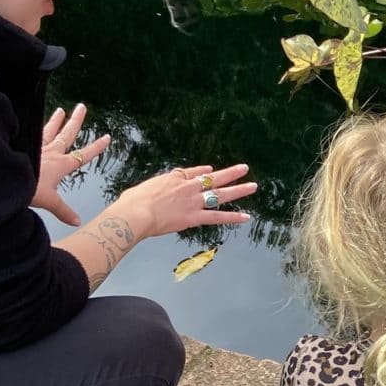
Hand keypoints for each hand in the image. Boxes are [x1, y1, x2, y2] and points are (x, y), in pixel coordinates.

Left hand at [33, 104, 110, 226]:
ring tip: (60, 110)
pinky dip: (33, 126)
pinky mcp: (22, 144)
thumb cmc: (29, 188)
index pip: (83, 155)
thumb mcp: (49, 202)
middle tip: (81, 107)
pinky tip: (30, 120)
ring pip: (49, 130)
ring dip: (55, 120)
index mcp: (61, 165)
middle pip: (67, 134)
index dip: (96, 147)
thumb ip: (63, 211)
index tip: (106, 137)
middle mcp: (51, 153)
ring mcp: (36, 147)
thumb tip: (78, 222)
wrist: (6, 178)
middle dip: (75, 121)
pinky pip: (31, 133)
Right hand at [112, 163, 255, 238]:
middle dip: (229, 173)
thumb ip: (153, 189)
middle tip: (244, 168)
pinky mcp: (194, 217)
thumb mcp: (142, 188)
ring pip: (220, 194)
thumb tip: (153, 190)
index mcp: (173, 178)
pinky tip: (246, 217)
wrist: (136, 213)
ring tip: (253, 186)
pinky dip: (232, 217)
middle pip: (213, 178)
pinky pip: (217, 217)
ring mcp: (193, 201)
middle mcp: (187, 187)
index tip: (211, 171)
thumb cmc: (132, 203)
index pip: (193, 173)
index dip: (204, 172)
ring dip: (238, 190)